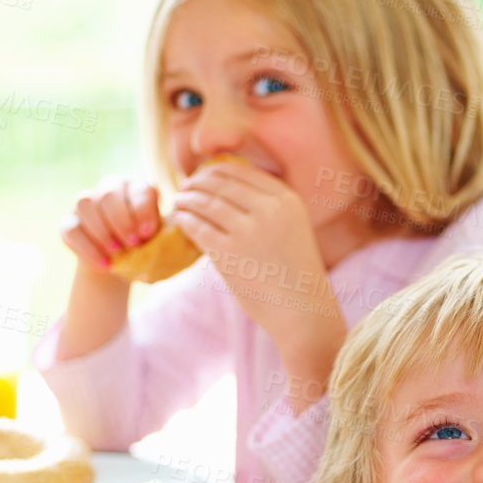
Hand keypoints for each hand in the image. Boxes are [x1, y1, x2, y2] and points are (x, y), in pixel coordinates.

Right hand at [61, 176, 161, 271]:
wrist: (121, 264)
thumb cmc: (147, 247)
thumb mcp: (160, 240)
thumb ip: (165, 234)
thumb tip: (170, 235)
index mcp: (137, 187)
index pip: (139, 188)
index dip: (142, 210)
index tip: (148, 234)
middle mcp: (110, 187)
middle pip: (109, 193)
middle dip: (122, 221)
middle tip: (133, 245)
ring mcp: (86, 202)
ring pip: (86, 204)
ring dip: (102, 231)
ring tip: (117, 253)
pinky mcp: (69, 222)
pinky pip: (71, 229)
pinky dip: (87, 248)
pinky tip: (104, 264)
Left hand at [173, 160, 345, 374]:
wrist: (303, 312)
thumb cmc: (296, 275)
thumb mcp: (293, 229)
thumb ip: (270, 209)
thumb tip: (229, 192)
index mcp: (287, 200)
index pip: (242, 171)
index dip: (217, 171)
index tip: (205, 176)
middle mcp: (269, 210)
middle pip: (221, 183)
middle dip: (198, 182)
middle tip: (186, 187)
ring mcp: (248, 231)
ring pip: (206, 202)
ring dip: (187, 199)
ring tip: (179, 202)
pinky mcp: (229, 253)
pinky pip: (198, 227)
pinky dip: (185, 220)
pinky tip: (180, 220)